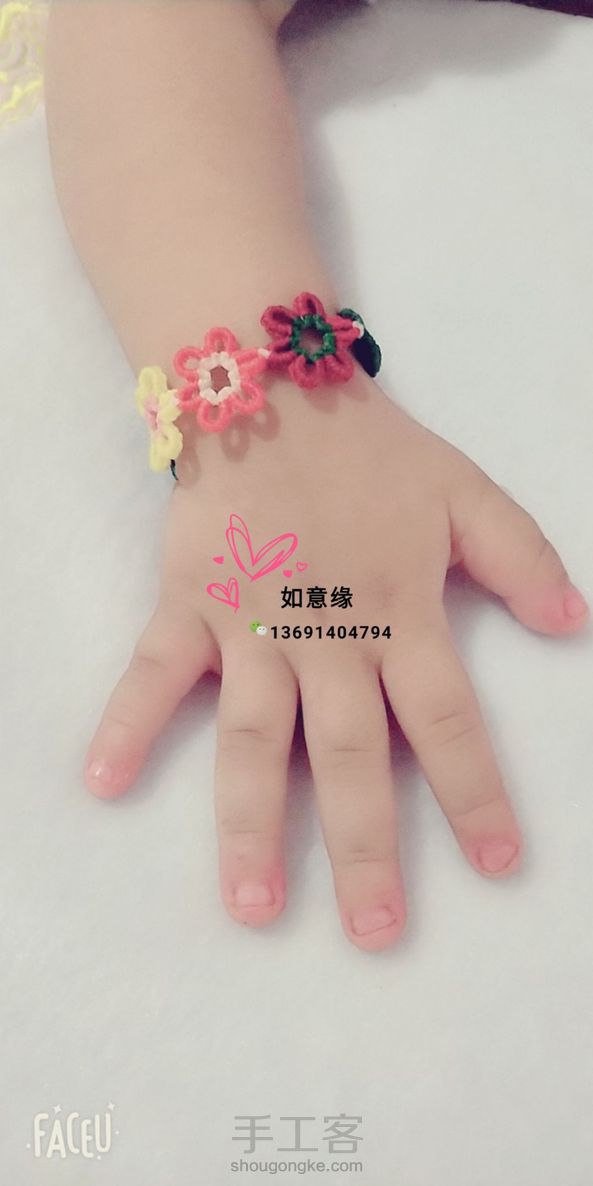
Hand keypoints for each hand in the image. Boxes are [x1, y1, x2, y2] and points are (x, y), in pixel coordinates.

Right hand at [83, 372, 588, 950]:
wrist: (274, 395)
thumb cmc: (372, 453)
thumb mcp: (467, 492)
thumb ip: (522, 556)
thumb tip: (575, 623)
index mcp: (399, 615)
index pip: (447, 722)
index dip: (474, 794)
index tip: (496, 864)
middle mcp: (328, 638)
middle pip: (353, 756)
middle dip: (367, 847)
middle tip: (375, 932)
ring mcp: (251, 629)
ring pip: (256, 740)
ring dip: (254, 823)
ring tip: (254, 906)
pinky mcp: (190, 608)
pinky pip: (154, 674)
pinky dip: (127, 724)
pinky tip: (102, 784)